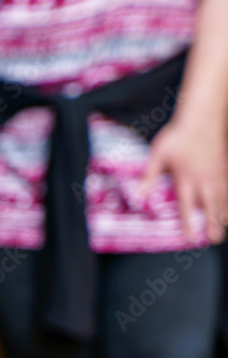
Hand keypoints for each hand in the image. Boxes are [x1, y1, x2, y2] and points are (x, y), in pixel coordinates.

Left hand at [142, 117, 227, 242]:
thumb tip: (138, 195)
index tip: (190, 237)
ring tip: (224, 226)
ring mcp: (217, 172)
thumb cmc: (177, 135)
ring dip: (223, 213)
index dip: (189, 222)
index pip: (187, 204)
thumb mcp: (158, 154)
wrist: (202, 117)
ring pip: (222, 197)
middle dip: (212, 223)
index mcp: (187, 177)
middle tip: (214, 240)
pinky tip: (227, 205)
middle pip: (210, 205)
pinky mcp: (223, 165)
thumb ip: (149, 175)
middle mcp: (204, 178)